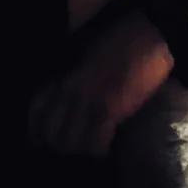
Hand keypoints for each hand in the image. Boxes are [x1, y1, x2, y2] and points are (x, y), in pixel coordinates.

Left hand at [28, 11, 173, 155]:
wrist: (151, 33)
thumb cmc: (121, 37)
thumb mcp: (86, 52)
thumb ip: (73, 73)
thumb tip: (65, 93)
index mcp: (65, 73)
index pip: (37, 108)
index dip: (36, 129)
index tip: (41, 140)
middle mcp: (70, 90)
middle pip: (51, 132)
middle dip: (58, 146)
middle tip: (69, 152)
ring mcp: (88, 100)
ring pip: (71, 143)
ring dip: (79, 152)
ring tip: (87, 154)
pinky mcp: (110, 109)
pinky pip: (96, 144)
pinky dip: (99, 152)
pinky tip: (104, 151)